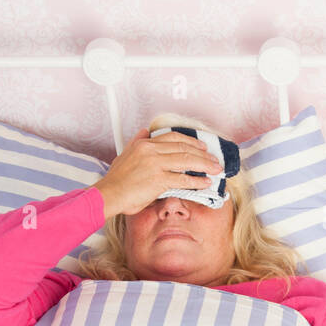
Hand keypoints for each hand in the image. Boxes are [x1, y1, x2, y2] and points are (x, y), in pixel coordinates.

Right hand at [93, 128, 223, 217]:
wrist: (109, 194)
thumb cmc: (116, 180)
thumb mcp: (125, 154)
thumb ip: (137, 142)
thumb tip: (145, 131)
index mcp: (144, 144)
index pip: (173, 138)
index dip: (191, 142)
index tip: (202, 147)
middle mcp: (151, 151)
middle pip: (184, 148)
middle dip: (203, 154)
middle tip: (214, 159)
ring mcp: (155, 165)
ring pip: (187, 161)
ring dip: (205, 165)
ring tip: (216, 169)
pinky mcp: (158, 180)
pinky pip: (183, 179)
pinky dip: (197, 181)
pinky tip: (206, 182)